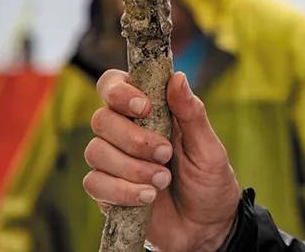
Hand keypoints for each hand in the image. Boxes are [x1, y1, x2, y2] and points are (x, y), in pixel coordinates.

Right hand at [84, 71, 240, 251]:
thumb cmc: (209, 182)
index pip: (115, 85)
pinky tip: (148, 198)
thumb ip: (192, 113)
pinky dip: (122, 191)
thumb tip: (178, 76)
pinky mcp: (107, 191)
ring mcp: (114, 162)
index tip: (144, 107)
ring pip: (96, 152)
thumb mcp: (208, 147)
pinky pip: (95, 183)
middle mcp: (127, 132)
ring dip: (132, 167)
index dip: (120, 91)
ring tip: (163, 180)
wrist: (206, 228)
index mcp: (151, 112)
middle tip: (165, 154)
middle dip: (133, 138)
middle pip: (102, 119)